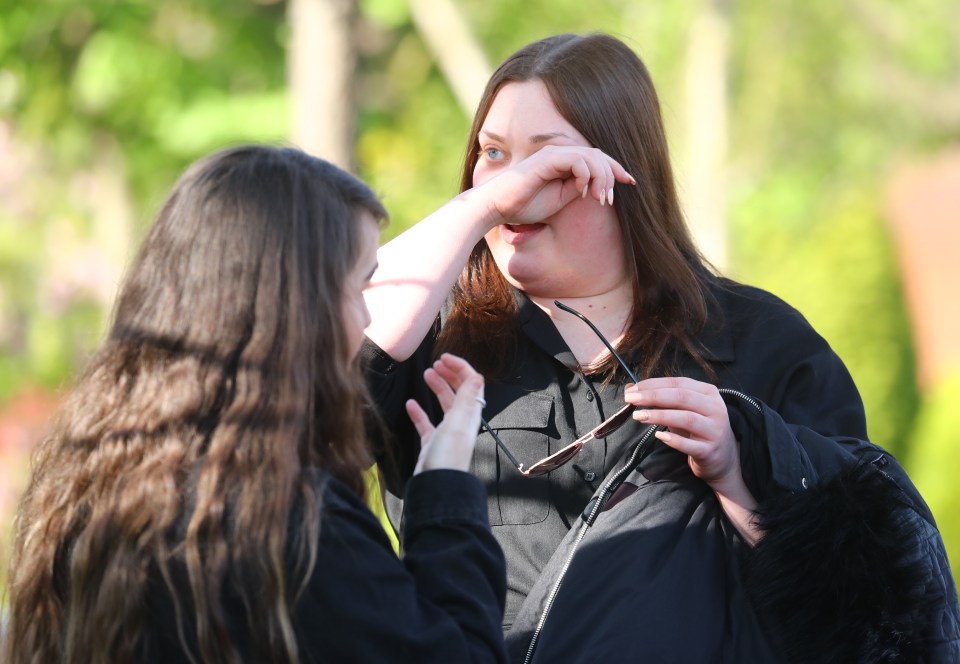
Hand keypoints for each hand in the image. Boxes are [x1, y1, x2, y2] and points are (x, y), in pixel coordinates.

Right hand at [406, 353, 484, 473]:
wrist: (436, 486)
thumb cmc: (447, 456)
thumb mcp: (458, 423)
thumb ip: (467, 399)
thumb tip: (477, 376)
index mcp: (470, 415)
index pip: (471, 384)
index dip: (460, 368)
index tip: (444, 357)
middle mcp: (461, 422)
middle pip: (459, 392)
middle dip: (449, 374)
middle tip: (436, 363)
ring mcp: (447, 433)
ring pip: (444, 404)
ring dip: (437, 387)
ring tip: (427, 374)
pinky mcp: (433, 443)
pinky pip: (427, 423)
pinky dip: (419, 411)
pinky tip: (411, 404)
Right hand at [473, 145, 635, 226]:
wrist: (498, 206)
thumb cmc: (524, 205)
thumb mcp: (560, 199)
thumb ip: (578, 189)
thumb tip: (597, 187)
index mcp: (565, 162)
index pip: (597, 159)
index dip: (616, 169)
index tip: (631, 182)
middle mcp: (561, 153)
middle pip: (599, 155)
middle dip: (612, 175)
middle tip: (608, 199)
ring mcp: (554, 154)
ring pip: (591, 156)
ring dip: (600, 177)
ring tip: (599, 198)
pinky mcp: (547, 159)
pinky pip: (576, 161)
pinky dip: (585, 175)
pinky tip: (581, 191)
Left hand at [625, 377, 761, 543]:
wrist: (723, 459)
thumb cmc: (698, 430)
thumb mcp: (683, 410)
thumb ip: (660, 399)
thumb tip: (630, 388)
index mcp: (708, 393)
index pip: (679, 383)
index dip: (654, 384)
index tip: (632, 389)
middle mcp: (715, 409)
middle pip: (682, 397)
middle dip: (653, 396)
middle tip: (631, 400)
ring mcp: (715, 430)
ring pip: (686, 418)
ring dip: (660, 416)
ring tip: (639, 416)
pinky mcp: (711, 451)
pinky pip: (690, 445)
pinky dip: (673, 440)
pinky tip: (659, 436)